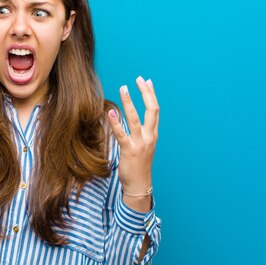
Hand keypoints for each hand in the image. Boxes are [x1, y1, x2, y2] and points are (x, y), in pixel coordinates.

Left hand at [107, 76, 158, 195]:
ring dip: (129, 102)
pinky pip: (122, 134)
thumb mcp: (144, 146)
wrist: (139, 185)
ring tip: (123, 88)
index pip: (155, 110)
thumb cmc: (139, 165)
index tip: (147, 81)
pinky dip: (116, 123)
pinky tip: (110, 112)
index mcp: (153, 134)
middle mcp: (150, 137)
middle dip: (146, 93)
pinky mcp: (129, 151)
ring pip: (136, 119)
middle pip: (152, 110)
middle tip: (138, 79)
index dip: (151, 95)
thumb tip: (134, 119)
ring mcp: (140, 144)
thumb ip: (141, 133)